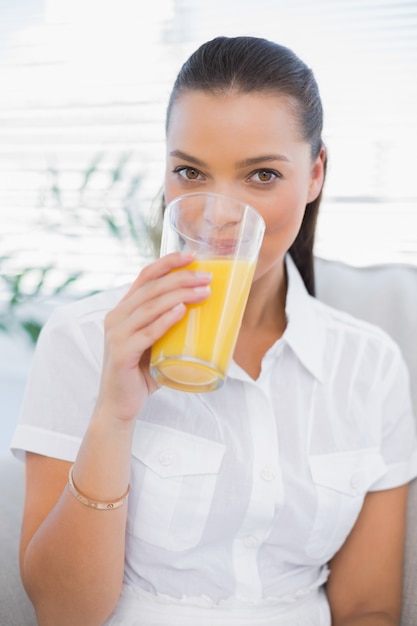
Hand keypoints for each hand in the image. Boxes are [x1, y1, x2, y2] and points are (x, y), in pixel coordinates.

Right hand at [95, 252, 210, 422]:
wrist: (120, 406)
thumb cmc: (142, 374)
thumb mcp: (157, 344)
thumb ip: (171, 327)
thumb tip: (211, 314)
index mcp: (124, 310)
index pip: (145, 276)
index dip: (168, 262)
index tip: (192, 255)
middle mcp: (116, 317)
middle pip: (151, 288)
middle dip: (181, 278)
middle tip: (208, 277)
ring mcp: (116, 335)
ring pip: (150, 307)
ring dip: (179, 296)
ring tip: (204, 292)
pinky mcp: (121, 353)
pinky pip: (146, 333)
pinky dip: (164, 320)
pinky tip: (181, 311)